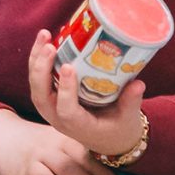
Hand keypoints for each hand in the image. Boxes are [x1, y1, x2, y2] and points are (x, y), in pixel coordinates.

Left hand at [25, 30, 146, 162]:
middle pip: (41, 96)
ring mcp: (51, 109)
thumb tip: (138, 83)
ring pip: (36, 85)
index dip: (65, 90)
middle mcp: (59, 119)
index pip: (66, 110)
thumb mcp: (128, 119)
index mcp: (78, 126)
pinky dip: (38, 59)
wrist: (108, 139)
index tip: (69, 67)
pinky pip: (40, 79)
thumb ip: (131, 102)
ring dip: (36, 60)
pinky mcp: (51, 97)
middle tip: (50, 47)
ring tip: (44, 35)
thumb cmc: (120, 128)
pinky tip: (45, 40)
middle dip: (42, 70)